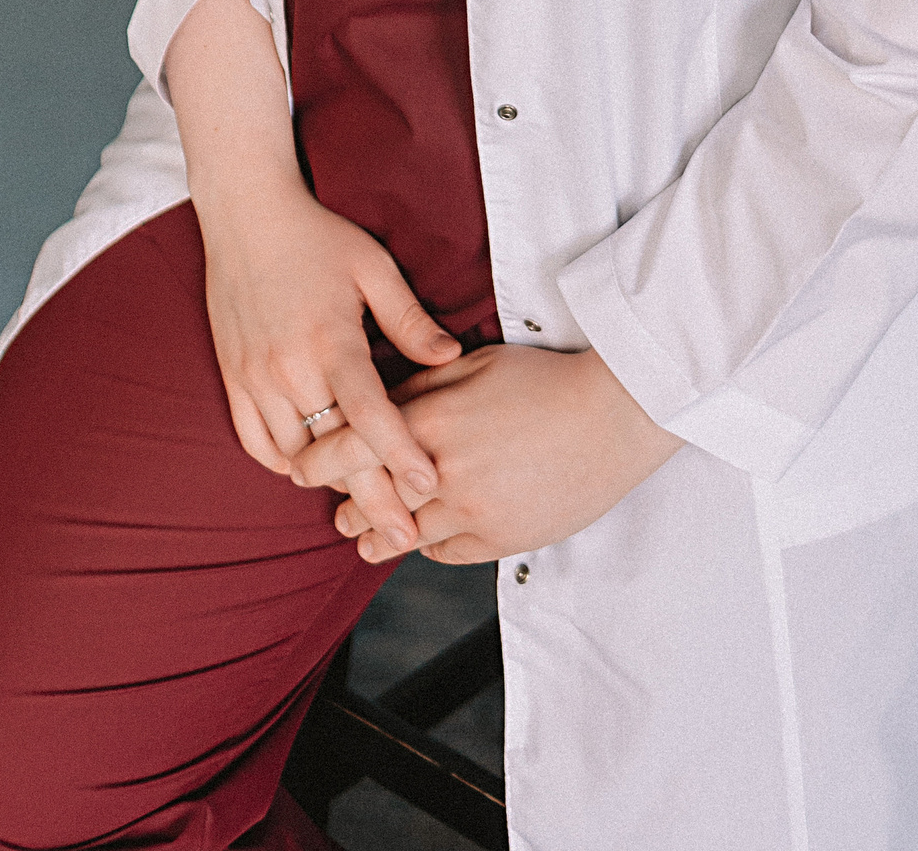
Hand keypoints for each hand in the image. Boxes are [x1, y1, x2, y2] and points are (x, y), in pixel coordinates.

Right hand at [164, 0, 461, 555]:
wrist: (246, 213)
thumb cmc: (318, 236)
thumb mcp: (374, 267)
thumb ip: (410, 319)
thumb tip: (451, 358)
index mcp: (329, 340)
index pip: (369, 415)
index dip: (401, 455)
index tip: (429, 487)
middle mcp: (288, 367)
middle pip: (334, 451)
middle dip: (372, 496)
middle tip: (402, 531)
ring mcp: (254, 377)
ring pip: (292, 456)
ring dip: (327, 482)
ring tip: (364, 502)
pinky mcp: (232, 379)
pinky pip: (257, 443)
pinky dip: (284, 463)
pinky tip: (310, 468)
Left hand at [291, 343, 678, 565]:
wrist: (614, 416)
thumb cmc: (545, 380)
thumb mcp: (476, 363)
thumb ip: (421, 382)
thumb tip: (378, 400)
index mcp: (434, 419)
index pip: (354, 445)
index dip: (321, 459)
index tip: (303, 465)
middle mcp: (444, 471)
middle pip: (371, 500)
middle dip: (346, 505)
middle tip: (336, 507)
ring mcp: (474, 512)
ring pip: (403, 536)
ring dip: (377, 537)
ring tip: (363, 536)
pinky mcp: (501, 540)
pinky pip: (446, 554)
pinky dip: (428, 548)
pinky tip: (421, 539)